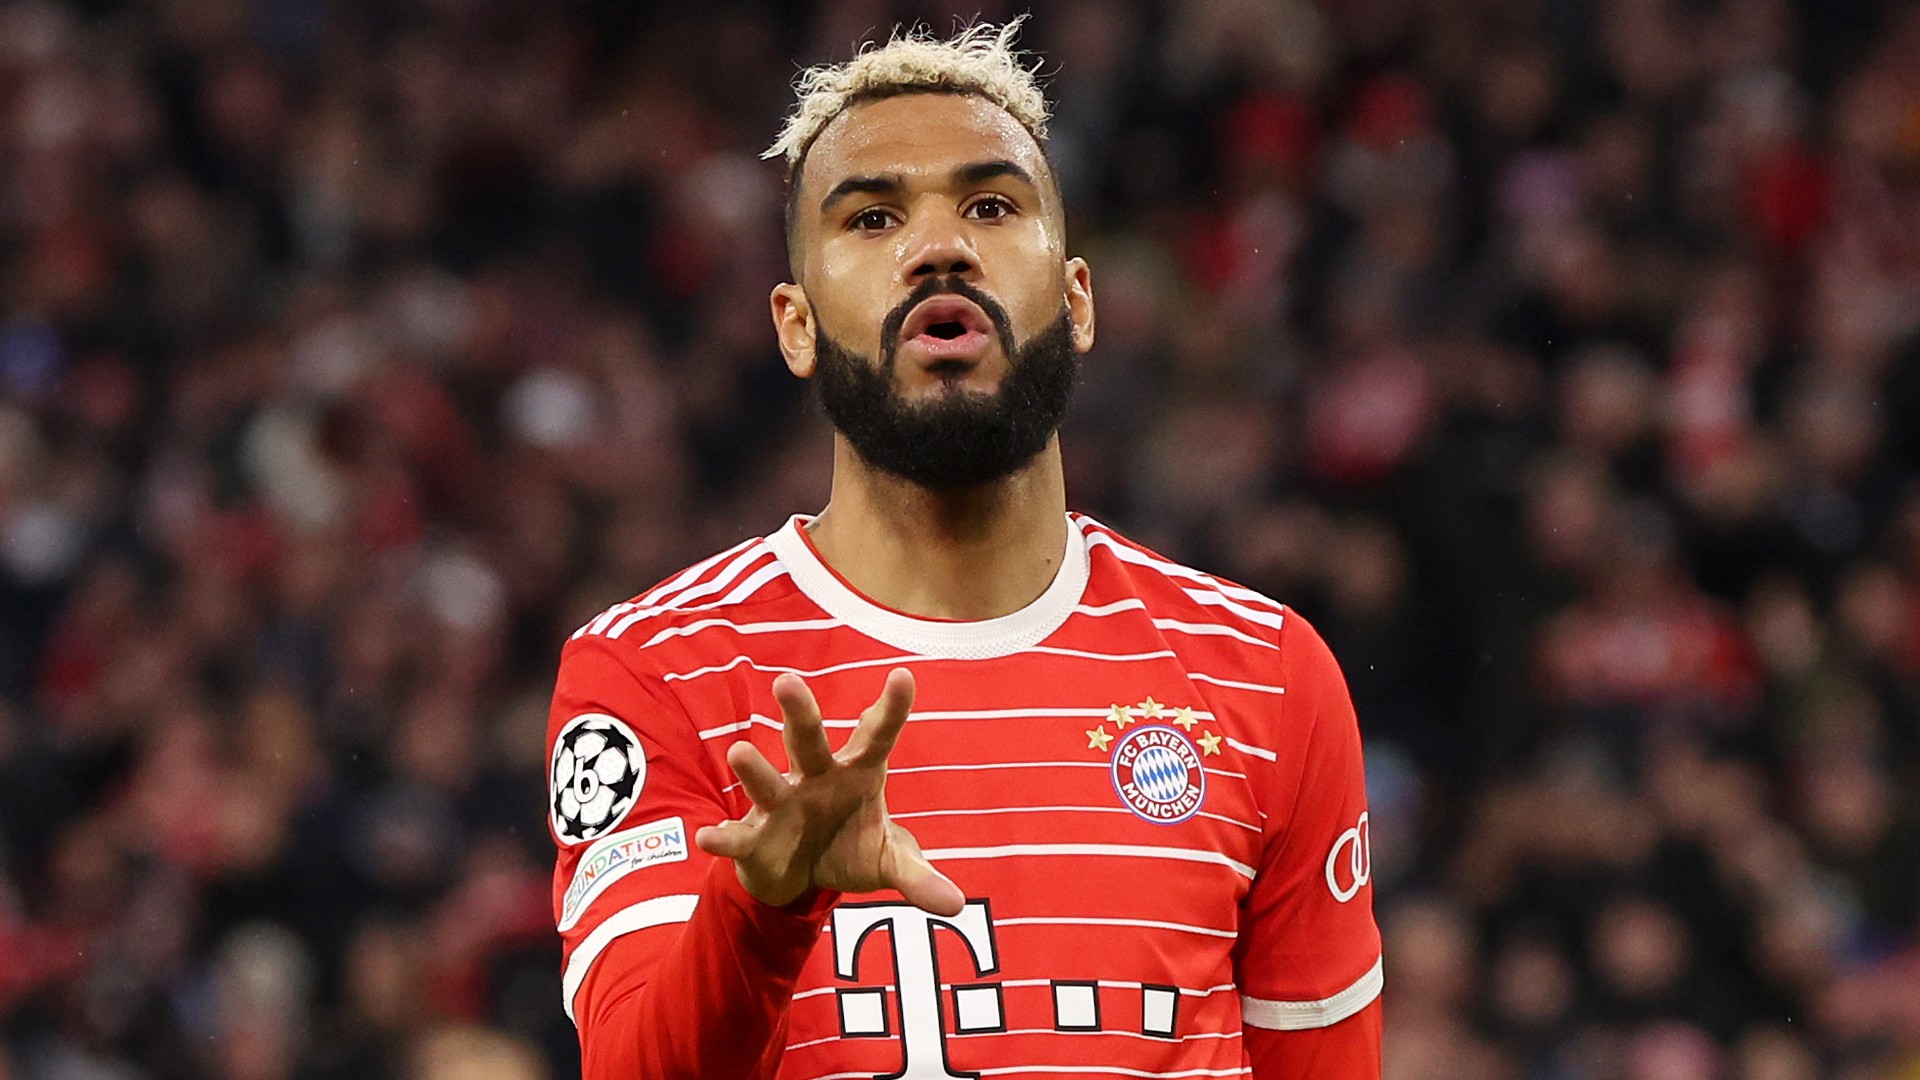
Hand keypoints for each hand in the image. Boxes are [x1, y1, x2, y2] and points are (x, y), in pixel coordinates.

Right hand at [693, 668, 964, 915]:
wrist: (803, 875)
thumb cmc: (851, 847)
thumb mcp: (889, 861)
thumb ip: (919, 876)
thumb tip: (957, 905)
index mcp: (857, 772)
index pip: (877, 735)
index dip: (891, 707)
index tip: (904, 676)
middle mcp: (816, 777)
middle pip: (807, 741)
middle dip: (798, 713)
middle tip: (787, 682)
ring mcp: (781, 804)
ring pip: (766, 780)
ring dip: (754, 770)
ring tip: (739, 753)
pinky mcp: (755, 837)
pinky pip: (737, 835)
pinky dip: (723, 838)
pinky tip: (709, 839)